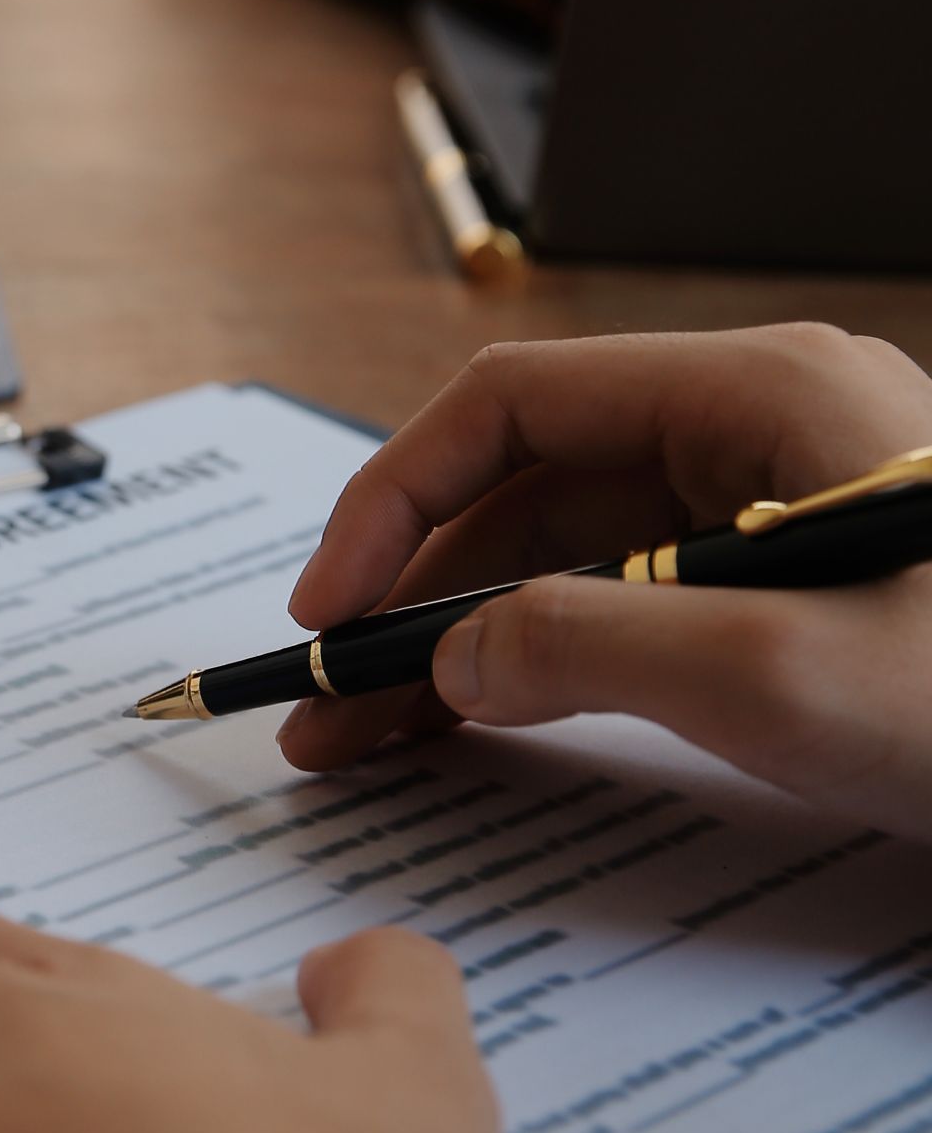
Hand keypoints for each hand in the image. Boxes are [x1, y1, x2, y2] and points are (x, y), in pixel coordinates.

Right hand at [280, 324, 931, 835]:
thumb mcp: (785, 680)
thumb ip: (590, 649)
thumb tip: (450, 662)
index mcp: (761, 393)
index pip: (516, 403)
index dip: (395, 498)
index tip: (331, 609)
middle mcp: (763, 423)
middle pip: (536, 483)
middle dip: (419, 593)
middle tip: (333, 706)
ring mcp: (783, 500)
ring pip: (577, 548)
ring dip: (470, 635)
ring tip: (377, 740)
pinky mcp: (801, 578)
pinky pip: (640, 597)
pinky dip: (552, 657)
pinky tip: (483, 724)